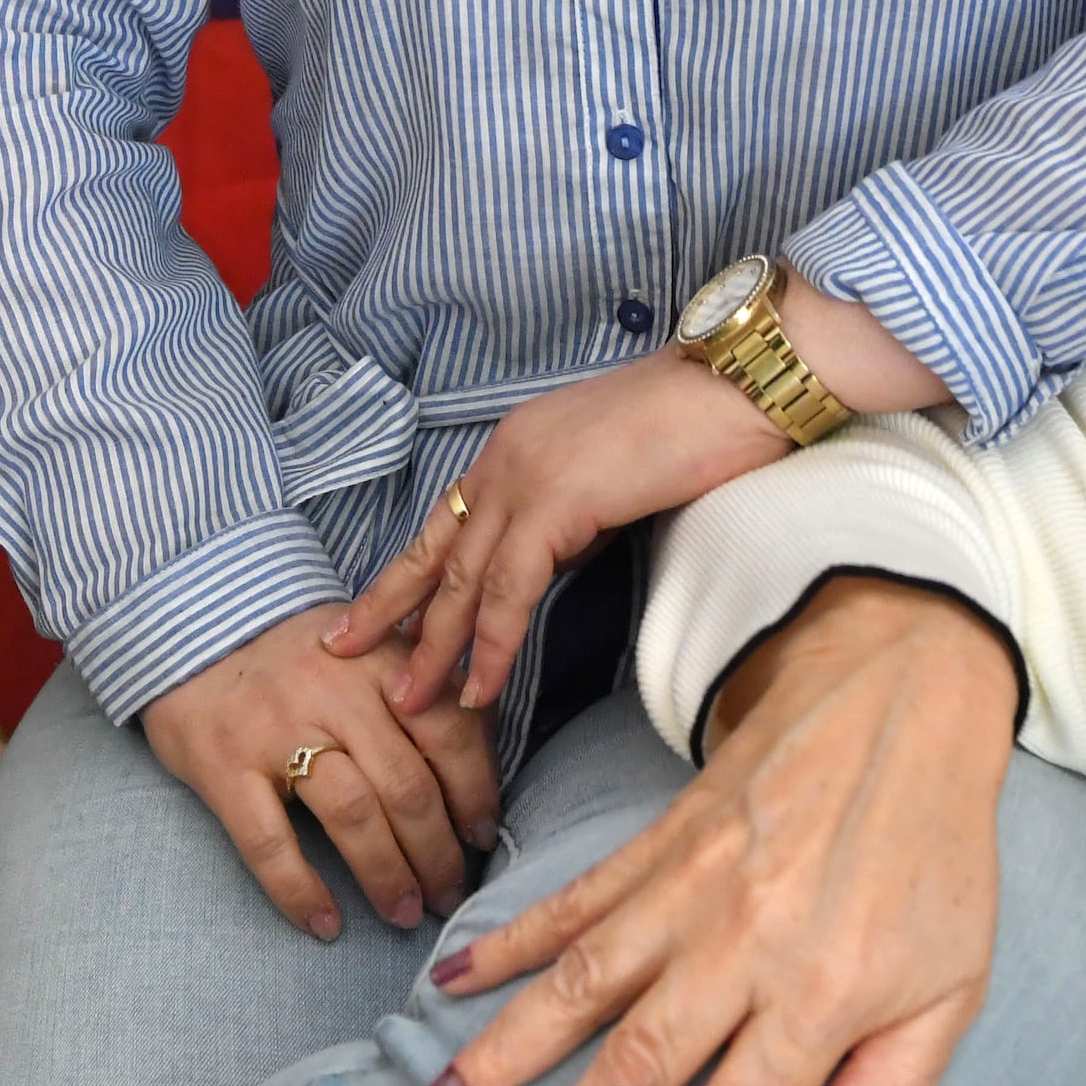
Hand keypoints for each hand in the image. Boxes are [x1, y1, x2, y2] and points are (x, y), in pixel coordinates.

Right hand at [142, 605, 507, 939]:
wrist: (192, 632)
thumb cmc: (297, 654)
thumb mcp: (365, 645)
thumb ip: (421, 685)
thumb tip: (485, 748)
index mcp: (378, 660)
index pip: (448, 731)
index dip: (475, 791)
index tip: (484, 836)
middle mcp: (333, 692)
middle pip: (405, 784)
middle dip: (438, 851)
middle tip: (451, 894)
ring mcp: (275, 731)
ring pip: (350, 815)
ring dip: (387, 875)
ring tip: (405, 913)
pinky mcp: (223, 767)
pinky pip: (268, 842)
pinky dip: (300, 890)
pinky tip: (326, 924)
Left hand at [328, 352, 793, 718]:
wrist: (740, 383)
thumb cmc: (699, 426)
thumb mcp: (615, 474)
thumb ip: (577, 513)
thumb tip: (560, 557)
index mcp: (517, 446)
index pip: (448, 522)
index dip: (410, 574)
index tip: (378, 615)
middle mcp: (506, 458)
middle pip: (433, 550)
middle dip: (389, 611)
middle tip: (345, 656)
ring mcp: (526, 477)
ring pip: (462, 580)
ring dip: (435, 649)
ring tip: (410, 702)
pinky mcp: (556, 502)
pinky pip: (510, 591)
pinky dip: (492, 646)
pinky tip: (480, 688)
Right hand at [415, 575, 1019, 1085]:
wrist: (903, 699)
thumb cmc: (937, 857)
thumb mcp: (957, 983)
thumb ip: (898, 1083)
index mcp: (821, 991)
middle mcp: (742, 944)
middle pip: (637, 1066)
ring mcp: (690, 888)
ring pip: (579, 984)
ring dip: (504, 1053)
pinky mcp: (658, 841)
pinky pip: (573, 901)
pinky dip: (509, 941)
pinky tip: (452, 978)